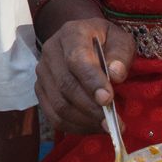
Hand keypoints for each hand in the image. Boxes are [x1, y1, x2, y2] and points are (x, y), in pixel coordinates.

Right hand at [36, 16, 134, 134]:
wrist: (84, 40)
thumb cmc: (105, 41)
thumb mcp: (120, 39)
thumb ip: (121, 54)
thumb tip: (115, 75)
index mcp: (71, 33)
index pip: (76, 59)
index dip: (91, 81)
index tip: (107, 99)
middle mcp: (50, 51)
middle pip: (65, 85)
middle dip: (90, 108)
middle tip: (112, 122)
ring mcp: (42, 72)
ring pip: (58, 104)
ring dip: (83, 121)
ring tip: (106, 127)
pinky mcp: (41, 90)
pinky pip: (53, 115)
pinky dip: (74, 126)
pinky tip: (93, 128)